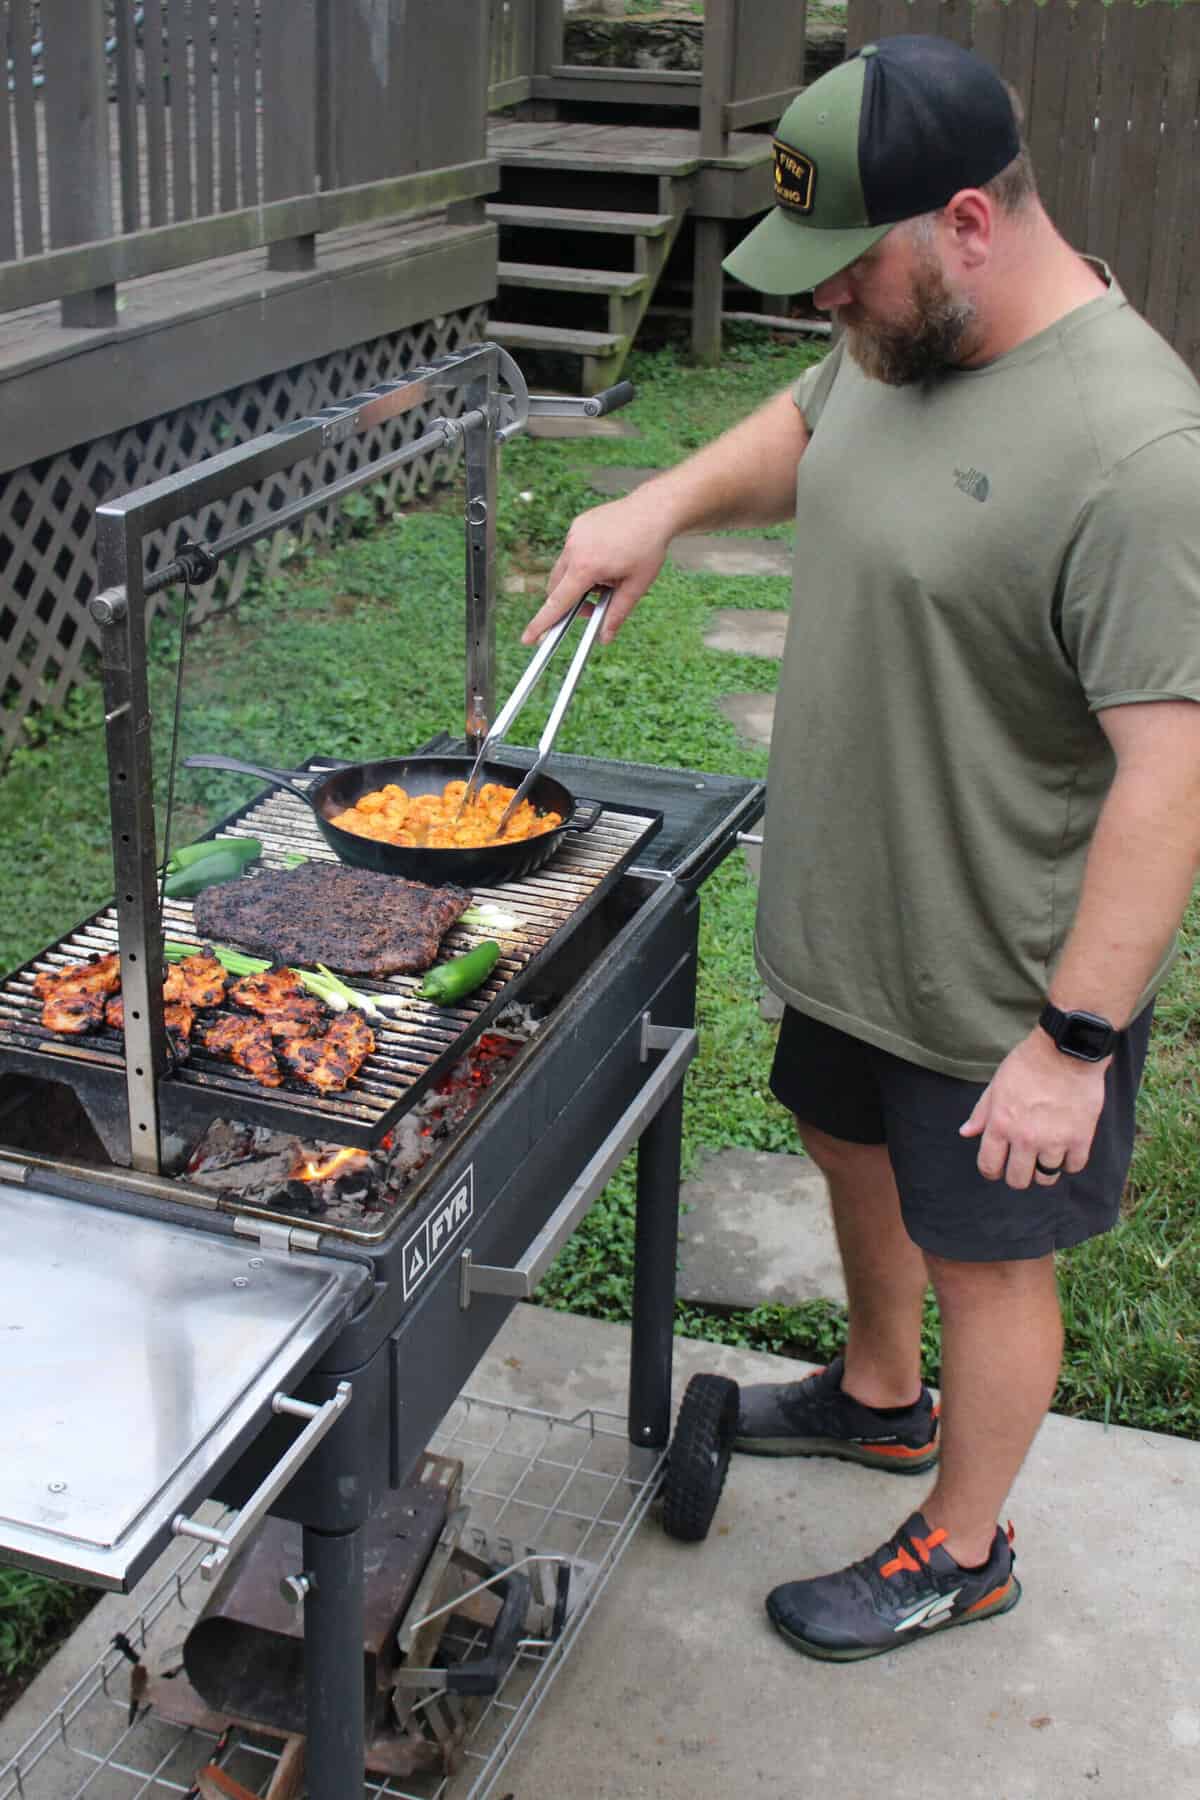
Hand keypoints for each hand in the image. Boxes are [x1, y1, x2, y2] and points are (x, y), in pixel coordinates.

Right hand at [521, 490, 673, 646]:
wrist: (653, 510)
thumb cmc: (648, 547)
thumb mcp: (636, 586)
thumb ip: (617, 614)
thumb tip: (604, 638)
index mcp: (586, 567)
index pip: (558, 602)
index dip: (542, 623)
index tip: (527, 638)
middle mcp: (574, 549)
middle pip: (557, 588)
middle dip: (570, 602)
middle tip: (595, 606)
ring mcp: (574, 535)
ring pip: (564, 570)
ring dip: (578, 581)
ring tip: (607, 576)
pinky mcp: (577, 526)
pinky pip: (572, 552)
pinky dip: (582, 563)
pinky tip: (606, 557)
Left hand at [959, 1027, 1108, 1188]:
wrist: (1066, 1050)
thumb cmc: (1028, 1063)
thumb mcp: (997, 1084)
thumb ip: (982, 1113)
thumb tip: (966, 1133)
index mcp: (1001, 1125)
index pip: (989, 1166)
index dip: (991, 1171)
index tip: (998, 1168)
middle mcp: (1025, 1138)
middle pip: (1018, 1179)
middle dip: (1018, 1174)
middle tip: (1023, 1163)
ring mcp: (1054, 1140)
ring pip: (1046, 1177)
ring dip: (1045, 1169)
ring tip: (1046, 1155)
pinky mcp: (1080, 1138)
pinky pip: (1073, 1167)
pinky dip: (1069, 1162)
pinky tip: (1066, 1149)